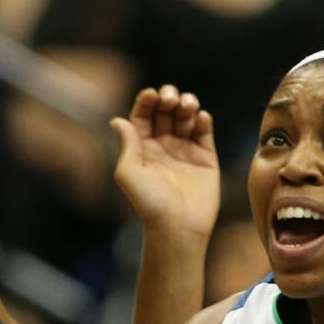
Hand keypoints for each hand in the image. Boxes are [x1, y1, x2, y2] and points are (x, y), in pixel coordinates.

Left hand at [111, 84, 219, 239]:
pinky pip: (205, 131)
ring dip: (188, 104)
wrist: (178, 227)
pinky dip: (204, 119)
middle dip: (169, 97)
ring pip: (186, 116)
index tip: (152, 95)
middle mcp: (163, 145)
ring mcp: (185, 150)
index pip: (143, 115)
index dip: (147, 100)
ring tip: (187, 107)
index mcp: (142, 147)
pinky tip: (200, 119)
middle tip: (171, 100)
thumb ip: (127, 143)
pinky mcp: (206, 157)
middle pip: (166, 110)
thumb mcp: (128, 172)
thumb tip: (118, 120)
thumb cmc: (149, 203)